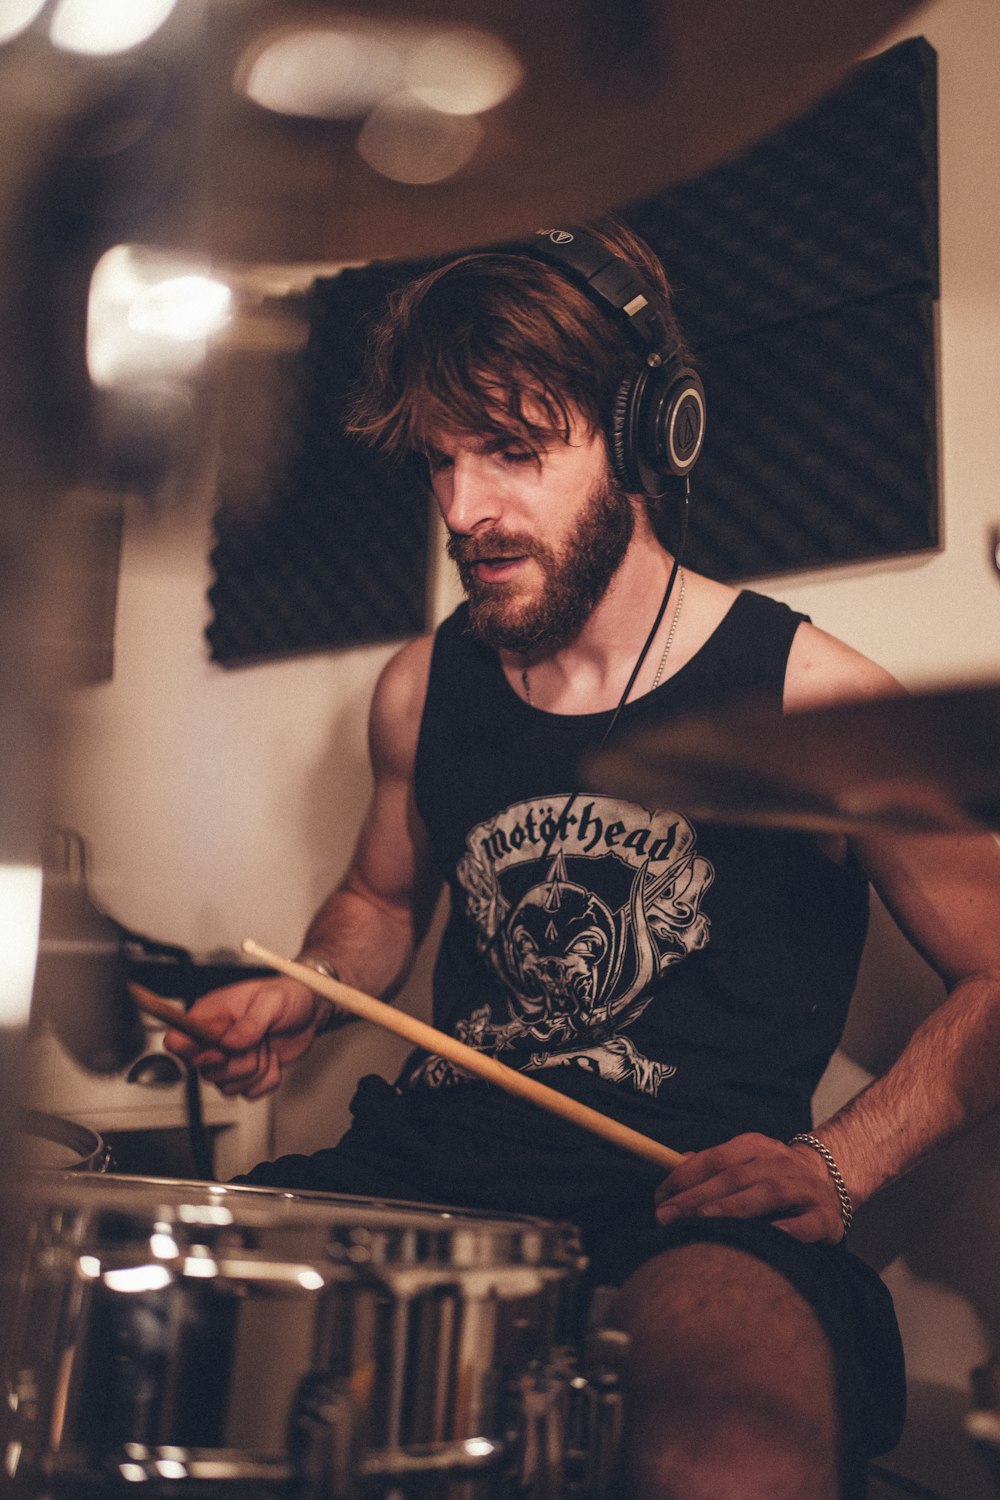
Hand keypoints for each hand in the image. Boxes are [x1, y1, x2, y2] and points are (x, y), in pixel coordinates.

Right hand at [162, 977, 324, 1098]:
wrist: (312, 1010)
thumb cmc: (288, 996)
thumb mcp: (271, 1001)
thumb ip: (249, 1023)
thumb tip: (229, 1043)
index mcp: (211, 1016)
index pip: (177, 1039)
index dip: (189, 1052)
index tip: (219, 1052)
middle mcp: (215, 1040)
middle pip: (204, 1071)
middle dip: (238, 1063)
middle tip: (259, 1043)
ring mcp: (230, 1059)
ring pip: (227, 1086)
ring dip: (255, 1071)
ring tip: (267, 1047)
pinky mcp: (247, 1074)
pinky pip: (249, 1093)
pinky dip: (267, 1080)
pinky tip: (274, 1059)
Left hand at [653, 1132, 847, 1244]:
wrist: (831, 1179)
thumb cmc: (775, 1174)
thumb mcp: (745, 1160)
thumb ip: (712, 1165)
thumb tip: (673, 1167)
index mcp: (756, 1146)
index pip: (715, 1157)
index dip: (685, 1176)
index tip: (659, 1196)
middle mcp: (779, 1162)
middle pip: (735, 1176)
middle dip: (697, 1196)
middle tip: (667, 1215)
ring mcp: (803, 1188)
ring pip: (766, 1194)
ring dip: (733, 1207)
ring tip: (704, 1220)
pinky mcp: (825, 1216)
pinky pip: (806, 1223)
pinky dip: (788, 1229)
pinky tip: (769, 1235)